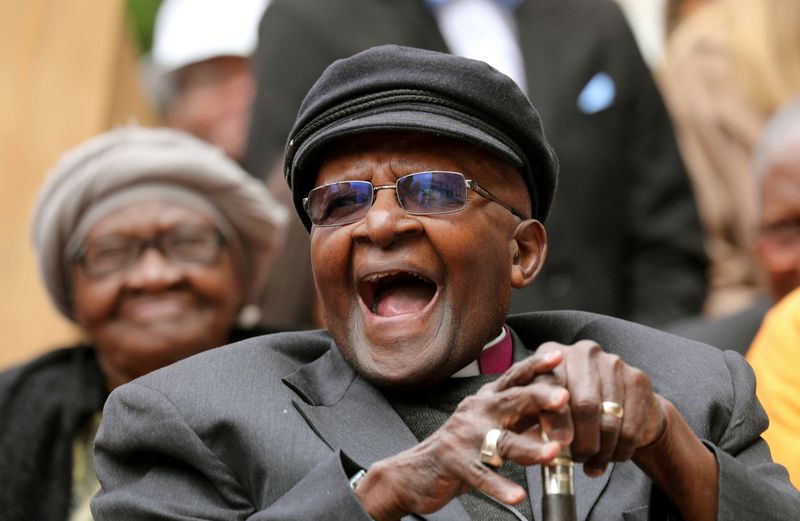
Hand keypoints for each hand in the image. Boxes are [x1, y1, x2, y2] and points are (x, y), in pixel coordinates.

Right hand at [355, 350, 569, 519]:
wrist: (415, 471)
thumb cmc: (460, 446)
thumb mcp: (491, 425)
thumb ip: (521, 419)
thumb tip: (559, 416)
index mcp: (487, 400)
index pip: (514, 377)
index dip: (535, 366)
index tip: (557, 356)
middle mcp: (477, 412)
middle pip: (511, 400)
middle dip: (538, 396)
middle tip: (563, 396)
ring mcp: (465, 437)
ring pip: (502, 440)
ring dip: (530, 447)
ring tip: (553, 452)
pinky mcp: (455, 463)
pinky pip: (481, 475)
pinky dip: (500, 486)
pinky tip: (516, 494)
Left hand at [534, 340, 666, 476]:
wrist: (618, 404)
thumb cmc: (574, 409)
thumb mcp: (549, 410)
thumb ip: (542, 421)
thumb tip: (546, 448)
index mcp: (553, 355)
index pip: (551, 386)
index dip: (554, 417)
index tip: (559, 443)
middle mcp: (583, 353)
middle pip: (584, 404)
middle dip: (582, 441)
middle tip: (578, 458)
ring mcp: (613, 363)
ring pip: (609, 419)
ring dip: (602, 450)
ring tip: (593, 460)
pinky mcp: (637, 379)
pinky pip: (630, 426)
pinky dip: (621, 450)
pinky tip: (613, 455)